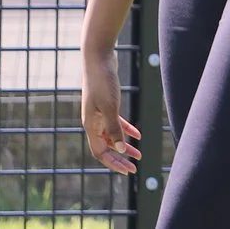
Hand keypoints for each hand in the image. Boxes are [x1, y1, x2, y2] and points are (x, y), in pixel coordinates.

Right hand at [79, 48, 142, 173]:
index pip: (100, 152)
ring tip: (139, 155)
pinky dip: (126, 130)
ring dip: (124, 146)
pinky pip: (116, 123)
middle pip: (106, 147)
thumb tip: (121, 150)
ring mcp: (98, 113)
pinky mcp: (106, 104)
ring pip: (112, 136)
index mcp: (90, 125)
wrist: (98, 58)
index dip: (113, 163)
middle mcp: (92, 122)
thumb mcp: (111, 107)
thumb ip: (115, 129)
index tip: (128, 170)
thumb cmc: (103, 81)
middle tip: (135, 168)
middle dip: (120, 159)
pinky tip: (138, 135)